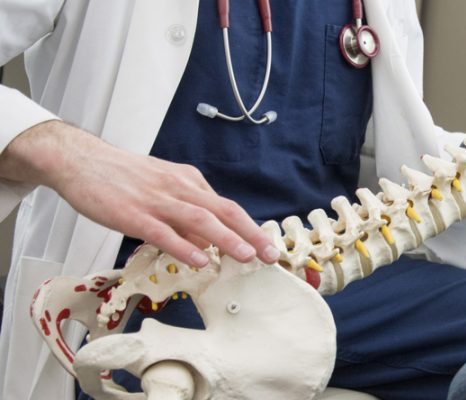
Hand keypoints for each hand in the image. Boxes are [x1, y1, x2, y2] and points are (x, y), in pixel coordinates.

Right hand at [0, 120, 278, 266]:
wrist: (79, 160)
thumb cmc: (122, 177)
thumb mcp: (163, 189)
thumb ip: (186, 215)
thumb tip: (208, 243)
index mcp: (189, 182)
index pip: (227, 207)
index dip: (251, 227)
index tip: (268, 246)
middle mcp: (179, 188)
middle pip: (224, 211)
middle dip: (251, 234)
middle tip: (271, 254)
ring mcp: (156, 200)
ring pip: (199, 220)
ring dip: (226, 239)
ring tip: (245, 257)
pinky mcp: (132, 213)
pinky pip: (162, 232)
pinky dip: (182, 246)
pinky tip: (198, 260)